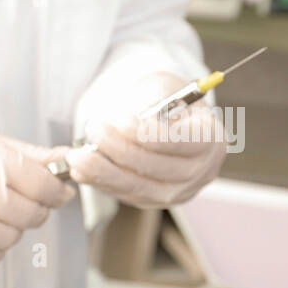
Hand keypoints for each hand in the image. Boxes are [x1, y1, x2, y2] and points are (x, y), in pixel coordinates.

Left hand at [64, 72, 226, 208]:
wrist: (169, 121)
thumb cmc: (168, 100)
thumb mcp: (166, 86)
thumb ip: (154, 98)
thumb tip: (131, 118)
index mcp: (210, 138)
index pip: (182, 142)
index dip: (148, 134)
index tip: (118, 119)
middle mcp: (199, 171)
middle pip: (157, 167)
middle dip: (119, 150)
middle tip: (93, 130)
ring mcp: (177, 192)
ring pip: (138, 186)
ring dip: (104, 172)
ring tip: (77, 156)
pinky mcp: (153, 201)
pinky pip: (125, 195)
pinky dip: (101, 183)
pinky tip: (81, 170)